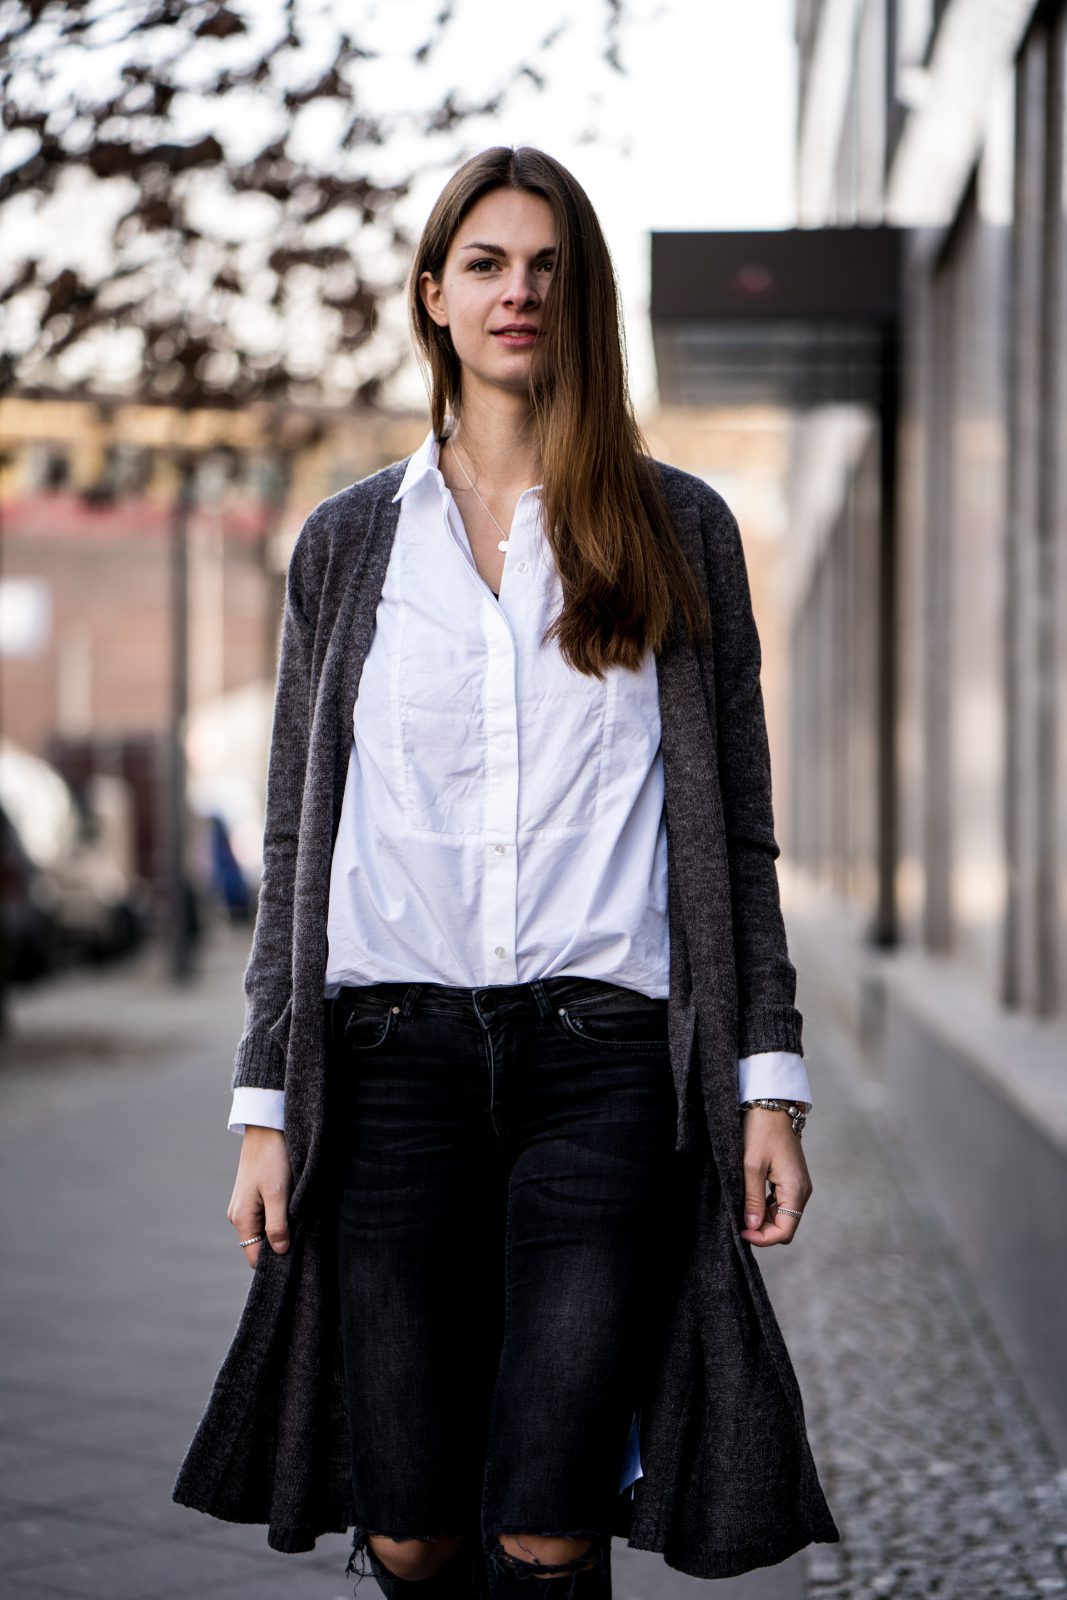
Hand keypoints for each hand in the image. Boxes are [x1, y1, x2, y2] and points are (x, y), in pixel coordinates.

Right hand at [227, 1125, 292, 1268]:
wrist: (267, 1128)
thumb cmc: (272, 1158)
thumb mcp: (278, 1193)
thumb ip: (277, 1225)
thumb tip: (280, 1252)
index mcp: (241, 1218)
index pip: (255, 1256)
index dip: (275, 1260)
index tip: (297, 1254)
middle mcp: (239, 1215)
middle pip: (259, 1245)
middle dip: (279, 1244)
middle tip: (303, 1236)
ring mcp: (245, 1205)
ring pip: (264, 1230)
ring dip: (281, 1229)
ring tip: (299, 1219)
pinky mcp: (253, 1196)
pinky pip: (265, 1217)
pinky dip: (279, 1217)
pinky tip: (293, 1208)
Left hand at [739, 1107, 811, 1246]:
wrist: (773, 1106)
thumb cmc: (761, 1131)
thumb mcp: (751, 1166)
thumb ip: (752, 1198)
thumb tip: (751, 1227)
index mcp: (796, 1190)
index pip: (785, 1231)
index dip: (763, 1238)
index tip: (741, 1233)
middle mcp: (802, 1191)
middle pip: (786, 1227)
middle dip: (763, 1231)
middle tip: (738, 1223)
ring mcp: (798, 1185)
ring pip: (783, 1217)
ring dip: (764, 1220)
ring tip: (742, 1211)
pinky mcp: (792, 1180)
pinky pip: (781, 1204)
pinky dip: (767, 1208)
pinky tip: (751, 1201)